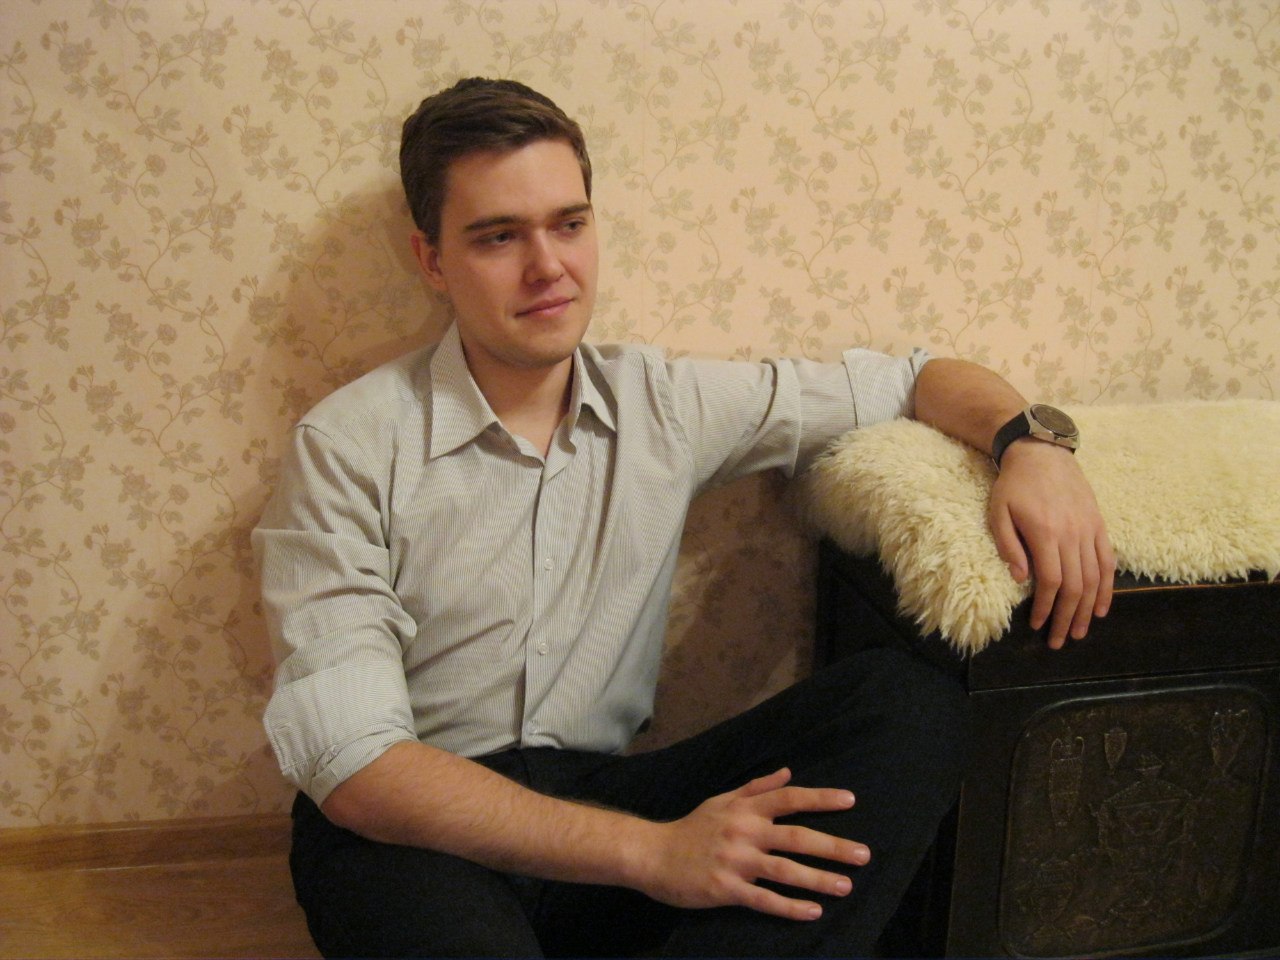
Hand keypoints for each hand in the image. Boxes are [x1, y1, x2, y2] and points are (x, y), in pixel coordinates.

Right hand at [633, 768, 868, 920]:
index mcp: (745, 809)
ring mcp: (736, 861)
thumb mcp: (722, 800)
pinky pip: (764, 900)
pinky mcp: (726, 889)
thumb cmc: (692, 827)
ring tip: (845, 886)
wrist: (654, 854)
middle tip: (863, 855)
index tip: (850, 800)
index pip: (789, 798)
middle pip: (796, 837)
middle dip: (832, 846)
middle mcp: (744, 831)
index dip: (821, 798)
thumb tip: (788, 772)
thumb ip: (756, 788)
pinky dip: (790, 907)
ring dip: (818, 879)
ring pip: (785, 871)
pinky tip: (813, 911)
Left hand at [988, 439, 1115, 647]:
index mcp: (1045, 533)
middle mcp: (1072, 534)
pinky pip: (1108, 561)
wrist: (1041, 453)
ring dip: (1088, 609)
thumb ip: (1008, 546)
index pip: (1050, 581)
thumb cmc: (1014, 485)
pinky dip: (1107, 587)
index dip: (1046, 608)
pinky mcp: (1099, 525)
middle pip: (1075, 586)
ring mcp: (1089, 530)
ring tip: (1080, 632)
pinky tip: (1102, 607)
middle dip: (1067, 618)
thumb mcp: (998, 512)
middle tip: (1060, 641)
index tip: (1038, 626)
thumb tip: (1019, 580)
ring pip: (1094, 578)